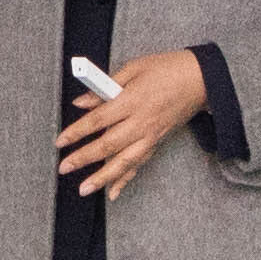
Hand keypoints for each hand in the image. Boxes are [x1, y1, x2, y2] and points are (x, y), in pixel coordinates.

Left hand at [55, 49, 212, 199]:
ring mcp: (150, 135)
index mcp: (132, 100)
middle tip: (64, 168)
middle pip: (108, 145)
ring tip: (85, 189)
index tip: (60, 142)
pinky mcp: (157, 142)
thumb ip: (105, 87)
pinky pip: (139, 164)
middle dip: (84, 159)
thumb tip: (81, 102)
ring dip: (103, 177)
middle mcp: (141, 122)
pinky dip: (126, 179)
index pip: (98, 119)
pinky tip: (113, 191)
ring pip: (124, 161)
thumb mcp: (133, 68)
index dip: (77, 132)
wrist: (200, 80)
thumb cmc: (166, 69)